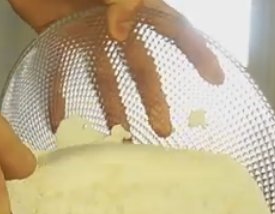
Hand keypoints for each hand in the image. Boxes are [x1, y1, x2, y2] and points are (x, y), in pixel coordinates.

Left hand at [9, 0, 224, 136]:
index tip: (216, 80)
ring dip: (114, 110)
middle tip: (163, 129)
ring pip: (106, 79)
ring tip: (120, 140)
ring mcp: (89, 35)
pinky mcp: (59, 40)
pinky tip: (61, 126)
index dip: (197, 53)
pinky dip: (59, 100)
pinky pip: (60, 76)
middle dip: (154, 100)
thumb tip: (120, 32)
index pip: (175, 31)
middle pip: (141, 68)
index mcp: (136, 8)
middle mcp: (117, 26)